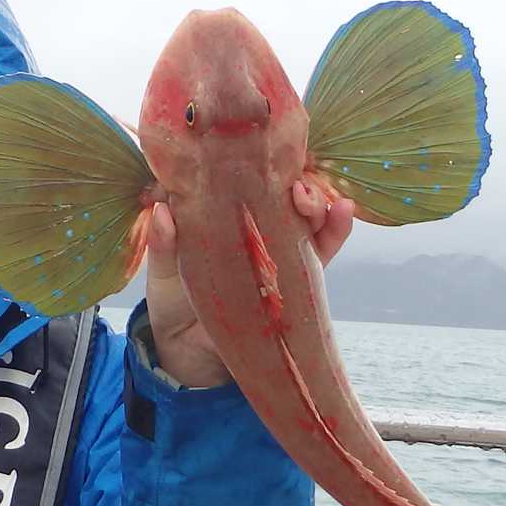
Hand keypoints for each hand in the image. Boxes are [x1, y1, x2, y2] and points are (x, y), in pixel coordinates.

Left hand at [144, 179, 353, 388]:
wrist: (185, 352)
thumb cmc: (172, 301)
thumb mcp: (162, 270)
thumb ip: (165, 243)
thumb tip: (164, 211)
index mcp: (223, 218)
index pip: (248, 182)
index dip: (260, 164)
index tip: (262, 153)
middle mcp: (256, 229)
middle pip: (284, 196)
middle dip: (294, 183)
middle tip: (293, 185)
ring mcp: (278, 253)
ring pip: (308, 220)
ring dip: (318, 203)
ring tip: (312, 197)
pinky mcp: (295, 281)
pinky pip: (320, 254)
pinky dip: (335, 232)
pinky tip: (343, 212)